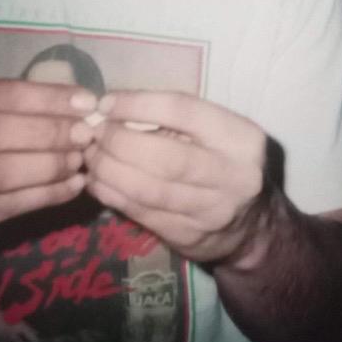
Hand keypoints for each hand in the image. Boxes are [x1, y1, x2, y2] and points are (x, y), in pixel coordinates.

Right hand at [0, 80, 95, 262]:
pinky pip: (4, 205)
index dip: (44, 96)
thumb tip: (65, 101)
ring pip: (2, 169)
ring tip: (82, 159)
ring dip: (50, 163)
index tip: (85, 100)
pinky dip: (43, 195)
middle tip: (88, 132)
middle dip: (51, 129)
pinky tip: (70, 188)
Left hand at [76, 92, 266, 263]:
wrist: (251, 225)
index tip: (106, 103)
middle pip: (164, 156)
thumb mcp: (214, 132)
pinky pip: (141, 214)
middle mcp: (233, 176)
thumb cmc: (222, 161)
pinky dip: (112, 195)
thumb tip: (110, 110)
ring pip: (149, 190)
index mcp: (240, 138)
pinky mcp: (189, 237)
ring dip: (109, 170)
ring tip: (90, 156)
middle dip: (118, 142)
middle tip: (93, 134)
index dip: (137, 104)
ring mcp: (212, 212)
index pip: (182, 110)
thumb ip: (171, 118)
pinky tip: (96, 182)